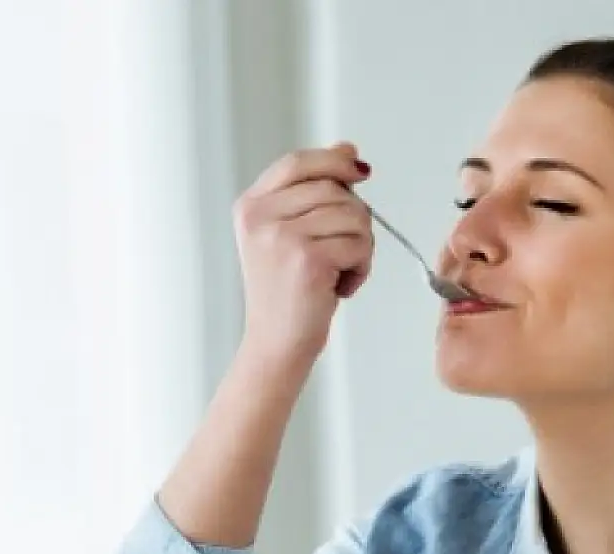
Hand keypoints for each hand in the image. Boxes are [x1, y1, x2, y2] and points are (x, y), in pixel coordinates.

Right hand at [232, 142, 373, 365]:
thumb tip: (348, 150)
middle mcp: (260, 217)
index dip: (333, 162)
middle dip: (354, 219)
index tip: (360, 172)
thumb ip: (314, 192)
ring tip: (340, 272)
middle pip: (333, 189)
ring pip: (353, 215)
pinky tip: (341, 287)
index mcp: (251, 206)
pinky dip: (361, 268)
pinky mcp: (307, 259)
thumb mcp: (291, 234)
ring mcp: (282, 237)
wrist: (276, 342)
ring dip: (361, 247)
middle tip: (344, 252)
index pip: (297, 163)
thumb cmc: (288, 292)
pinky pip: (358, 244)